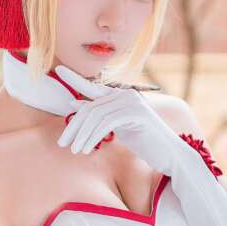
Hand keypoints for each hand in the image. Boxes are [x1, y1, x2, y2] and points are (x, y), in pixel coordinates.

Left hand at [55, 64, 180, 173]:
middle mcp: (126, 94)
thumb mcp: (116, 126)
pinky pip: (105, 123)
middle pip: (90, 107)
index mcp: (121, 95)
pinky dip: (93, 137)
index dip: (75, 78)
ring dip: (82, 135)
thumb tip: (73, 103)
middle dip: (73, 126)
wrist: (169, 154)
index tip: (57, 71)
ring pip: (96, 116)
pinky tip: (87, 149)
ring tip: (74, 150)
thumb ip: (98, 114)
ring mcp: (132, 102)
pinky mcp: (135, 114)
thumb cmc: (144, 140)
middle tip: (61, 143)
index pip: (93, 87)